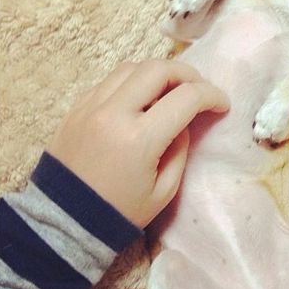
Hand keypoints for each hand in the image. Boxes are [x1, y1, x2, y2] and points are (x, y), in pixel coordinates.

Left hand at [47, 60, 228, 227]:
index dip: (212, 96)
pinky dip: (134, 82)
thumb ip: (180, 150)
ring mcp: (91, 105)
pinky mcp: (77, 107)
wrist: (65, 220)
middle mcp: (114, 112)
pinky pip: (111, 80)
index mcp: (139, 138)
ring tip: (172, 91)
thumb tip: (182, 122)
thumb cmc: (120, 211)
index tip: (222, 105)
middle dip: (188, 74)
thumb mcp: (164, 190)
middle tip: (200, 89)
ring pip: (133, 67)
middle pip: (158, 68)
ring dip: (159, 73)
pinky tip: (142, 99)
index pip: (186, 98)